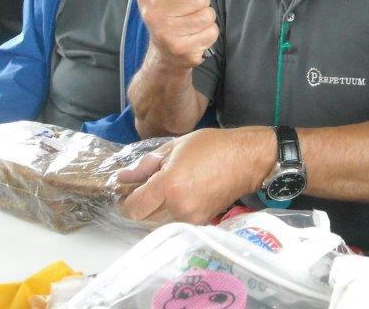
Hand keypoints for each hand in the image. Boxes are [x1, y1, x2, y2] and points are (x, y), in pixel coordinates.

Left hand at [117, 127, 273, 224]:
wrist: (246, 159)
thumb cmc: (212, 146)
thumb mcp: (175, 147)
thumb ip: (146, 165)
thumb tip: (123, 178)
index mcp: (170, 185)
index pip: (134, 208)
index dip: (125, 202)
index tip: (126, 192)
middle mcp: (179, 206)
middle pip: (144, 218)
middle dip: (141, 205)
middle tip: (146, 187)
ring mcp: (191, 217)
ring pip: (160, 222)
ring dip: (156, 210)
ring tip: (165, 189)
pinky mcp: (202, 222)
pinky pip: (177, 221)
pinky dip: (172, 211)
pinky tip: (179, 194)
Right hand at [136, 0, 217, 67]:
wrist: (165, 53)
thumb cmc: (172, 13)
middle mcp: (152, 13)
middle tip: (190, 8)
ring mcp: (166, 33)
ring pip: (207, 14)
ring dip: (206, 16)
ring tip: (193, 21)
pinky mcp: (182, 49)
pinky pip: (211, 31)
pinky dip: (208, 32)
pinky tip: (195, 35)